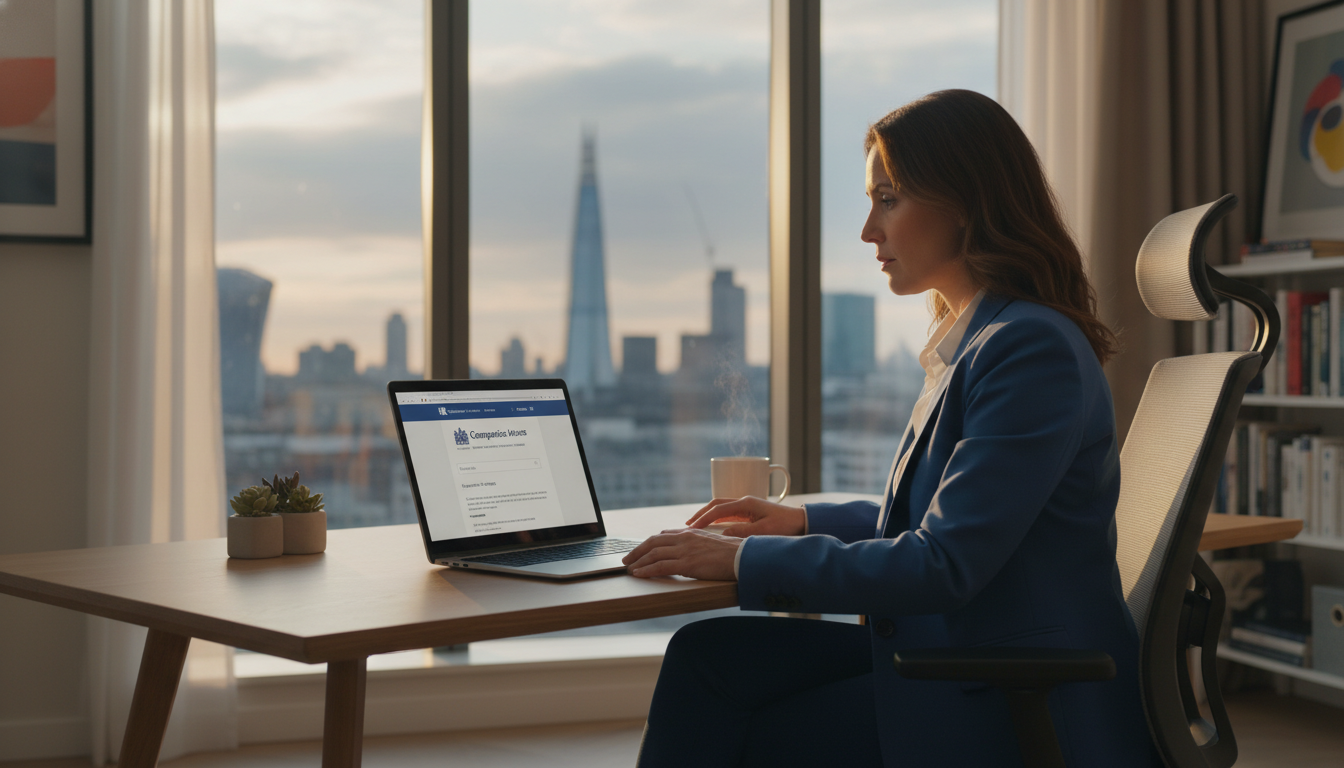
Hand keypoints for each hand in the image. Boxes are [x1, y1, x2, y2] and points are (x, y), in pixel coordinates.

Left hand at [622, 529, 741, 580]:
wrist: (745, 557)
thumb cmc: (733, 552)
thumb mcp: (713, 542)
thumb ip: (698, 544)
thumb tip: (690, 550)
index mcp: (691, 532)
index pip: (662, 535)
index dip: (648, 543)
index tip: (640, 550)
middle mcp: (685, 538)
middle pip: (653, 542)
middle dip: (637, 551)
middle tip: (627, 559)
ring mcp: (685, 550)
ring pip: (654, 554)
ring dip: (638, 562)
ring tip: (629, 568)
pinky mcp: (688, 564)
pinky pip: (661, 567)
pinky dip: (647, 570)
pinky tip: (639, 574)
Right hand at [684, 496, 806, 537]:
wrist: (801, 522)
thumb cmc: (785, 526)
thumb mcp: (763, 531)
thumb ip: (742, 532)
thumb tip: (723, 535)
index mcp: (746, 503)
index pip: (718, 509)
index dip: (703, 519)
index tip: (692, 528)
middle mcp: (745, 501)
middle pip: (716, 504)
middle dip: (701, 513)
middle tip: (688, 525)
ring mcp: (747, 505)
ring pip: (721, 507)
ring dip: (708, 514)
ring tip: (695, 524)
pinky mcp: (750, 511)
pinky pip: (729, 512)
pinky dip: (717, 517)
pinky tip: (712, 525)